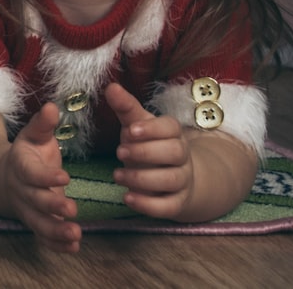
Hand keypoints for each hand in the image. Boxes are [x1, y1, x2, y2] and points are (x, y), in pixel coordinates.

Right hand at [0, 103, 80, 252]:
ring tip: (76, 235)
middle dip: (52, 207)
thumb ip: (43, 124)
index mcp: (20, 165)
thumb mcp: (33, 135)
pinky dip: (56, 244)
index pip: (31, 173)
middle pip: (35, 201)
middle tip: (72, 209)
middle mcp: (21, 190)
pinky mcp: (35, 223)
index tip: (65, 178)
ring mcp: (27, 209)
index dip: (46, 177)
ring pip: (38, 223)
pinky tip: (73, 247)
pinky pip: (42, 236)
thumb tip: (52, 107)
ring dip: (55, 231)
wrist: (7, 176)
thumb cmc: (28, 152)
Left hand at [106, 82, 193, 218]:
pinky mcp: (177, 203)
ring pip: (170, 180)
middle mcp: (181, 156)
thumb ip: (125, 107)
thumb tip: (110, 86)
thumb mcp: (137, 125)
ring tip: (118, 175)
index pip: (170, 128)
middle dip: (146, 153)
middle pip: (174, 153)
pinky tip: (127, 198)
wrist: (174, 177)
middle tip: (120, 152)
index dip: (152, 130)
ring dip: (143, 179)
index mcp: (172, 133)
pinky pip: (168, 207)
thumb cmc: (149, 145)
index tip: (130, 131)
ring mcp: (182, 180)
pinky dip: (148, 205)